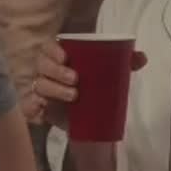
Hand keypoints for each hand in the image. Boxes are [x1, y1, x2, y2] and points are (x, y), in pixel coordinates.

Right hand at [23, 41, 146, 128]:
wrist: (93, 122)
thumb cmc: (97, 90)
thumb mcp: (112, 77)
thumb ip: (125, 64)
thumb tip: (142, 57)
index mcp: (60, 59)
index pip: (48, 48)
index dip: (53, 50)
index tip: (66, 57)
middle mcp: (47, 72)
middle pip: (41, 65)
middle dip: (56, 71)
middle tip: (76, 80)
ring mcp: (42, 91)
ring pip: (38, 85)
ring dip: (53, 89)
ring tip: (73, 96)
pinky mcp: (40, 110)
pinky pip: (29, 107)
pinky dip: (33, 109)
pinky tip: (42, 112)